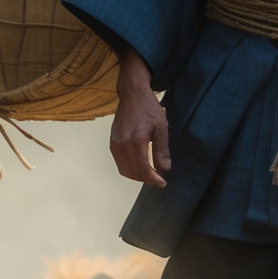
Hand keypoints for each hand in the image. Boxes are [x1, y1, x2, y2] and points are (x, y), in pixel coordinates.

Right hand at [109, 49, 168, 186]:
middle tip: (158, 180)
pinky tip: (139, 166)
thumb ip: (162, 149)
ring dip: (137, 176)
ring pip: (124, 169)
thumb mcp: (161, 127)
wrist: (132, 95)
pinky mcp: (112, 142)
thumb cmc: (149, 108)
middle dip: (146, 179)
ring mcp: (115, 143)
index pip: (143, 168)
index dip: (153, 179)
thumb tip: (165, 169)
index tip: (162, 183)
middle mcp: (122, 144)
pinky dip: (129, 168)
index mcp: (136, 140)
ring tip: (150, 174)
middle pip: (133, 172)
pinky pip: (119, 162)